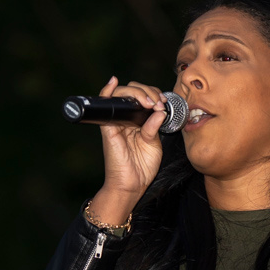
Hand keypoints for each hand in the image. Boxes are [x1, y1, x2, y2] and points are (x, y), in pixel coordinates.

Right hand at [89, 76, 166, 224]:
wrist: (130, 186)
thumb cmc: (141, 168)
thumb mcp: (154, 143)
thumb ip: (154, 126)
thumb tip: (159, 109)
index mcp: (137, 121)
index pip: (143, 97)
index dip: (153, 94)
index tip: (164, 101)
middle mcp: (126, 119)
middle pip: (133, 92)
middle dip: (148, 92)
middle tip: (158, 102)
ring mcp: (116, 122)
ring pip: (122, 95)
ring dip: (138, 93)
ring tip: (150, 102)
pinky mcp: (108, 127)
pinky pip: (104, 106)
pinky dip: (107, 91)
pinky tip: (113, 82)